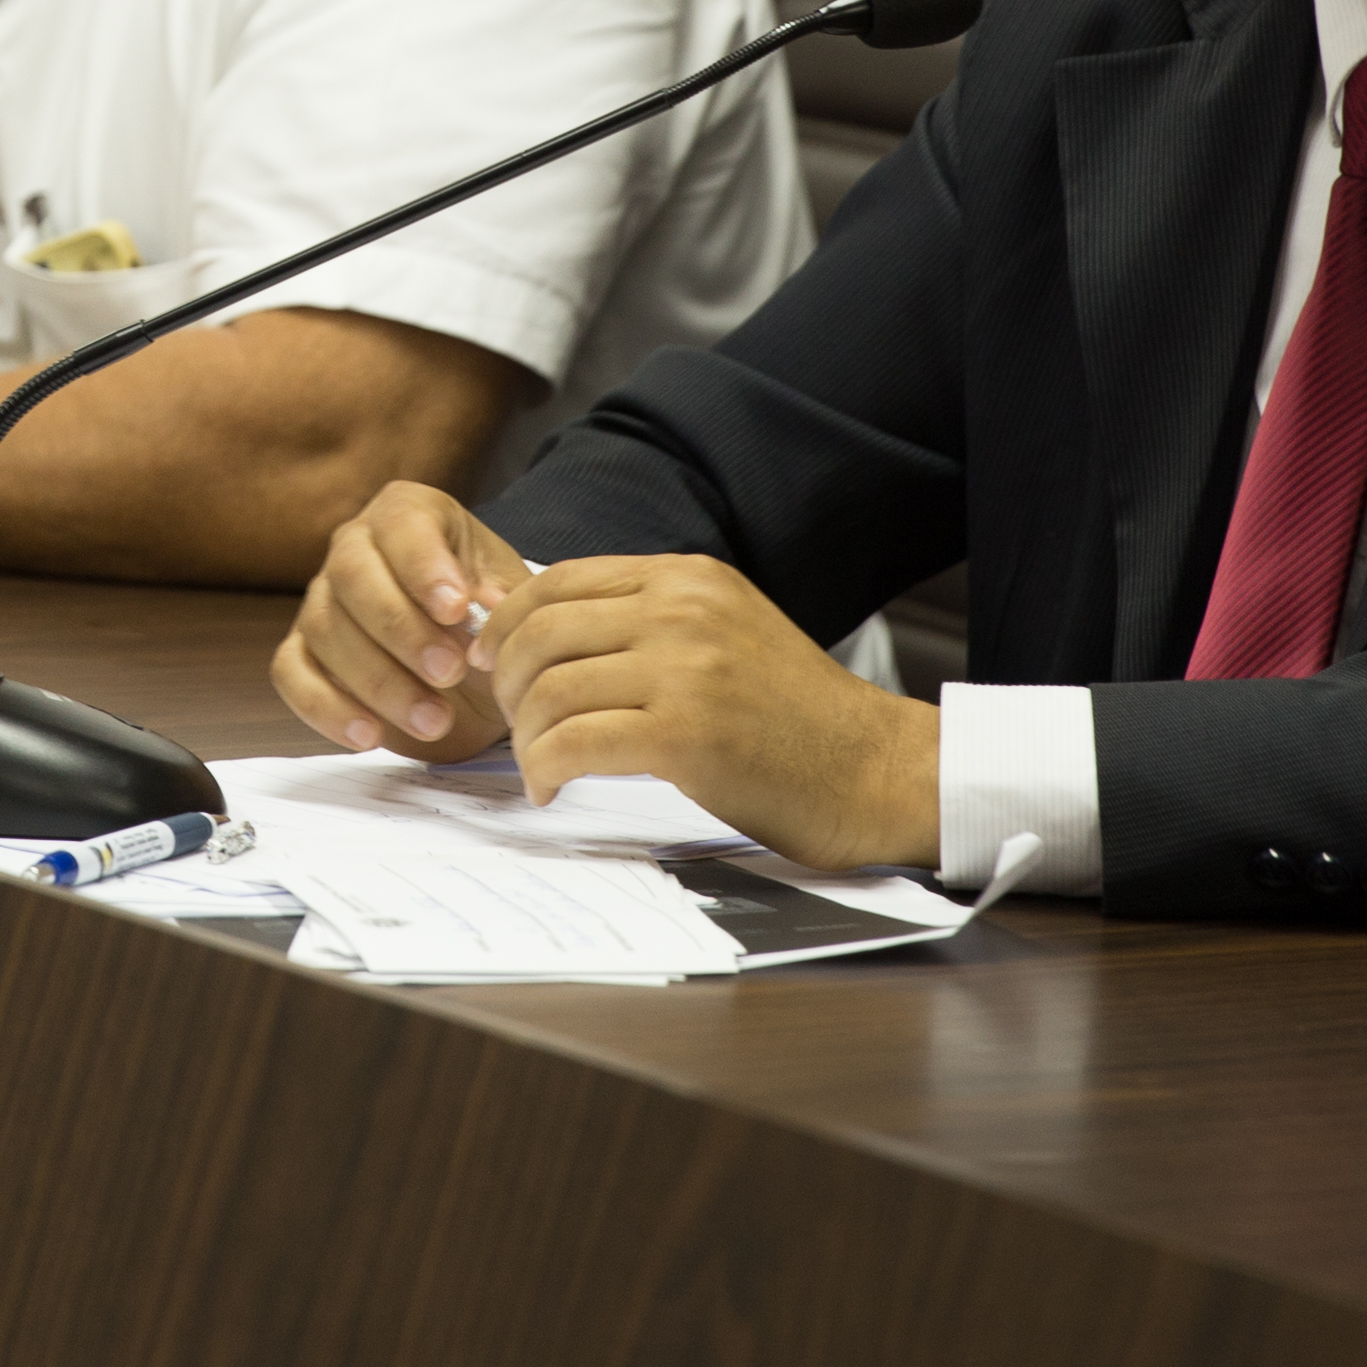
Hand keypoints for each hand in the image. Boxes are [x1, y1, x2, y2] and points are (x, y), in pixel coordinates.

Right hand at [274, 480, 528, 760]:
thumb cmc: (487, 618)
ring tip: (435, 719)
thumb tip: (490, 607)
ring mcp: (320, 599)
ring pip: (324, 629)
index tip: (457, 611)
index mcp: (408, 514)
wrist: (469, 667)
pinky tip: (370, 736)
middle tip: (449, 671)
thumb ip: (507, 600)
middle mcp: (353, 546)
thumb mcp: (511, 599)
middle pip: (352, 575)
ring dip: (379, 681)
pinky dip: (326, 708)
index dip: (425, 569)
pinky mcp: (302, 651)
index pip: (404, 527)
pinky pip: (292, 674)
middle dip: (401, 629)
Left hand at [481, 553, 941, 870]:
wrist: (874, 769)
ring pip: (551, 689)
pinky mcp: (686, 735)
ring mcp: (685, 669)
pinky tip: (551, 787)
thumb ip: (650, 621)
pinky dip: (545, 769)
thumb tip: (548, 629)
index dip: (508, 622)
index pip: (560, 579)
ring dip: (524, 734)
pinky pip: (575, 743)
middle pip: (542, 631)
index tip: (493, 663)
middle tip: (511, 723)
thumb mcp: (726, 632)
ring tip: (536, 763)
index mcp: (689, 578)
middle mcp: (683, 610)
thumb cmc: (796, 717)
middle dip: (507, 683)